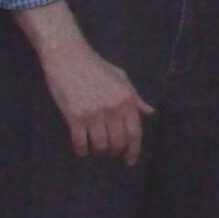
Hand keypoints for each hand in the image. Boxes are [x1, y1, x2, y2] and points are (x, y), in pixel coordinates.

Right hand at [37, 33, 153, 163]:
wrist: (69, 58)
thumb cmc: (96, 67)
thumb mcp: (122, 78)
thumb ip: (136, 98)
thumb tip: (149, 112)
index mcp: (126, 100)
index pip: (135, 132)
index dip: (134, 149)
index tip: (131, 160)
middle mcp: (112, 109)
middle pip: (118, 142)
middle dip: (117, 153)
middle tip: (113, 155)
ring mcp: (93, 114)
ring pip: (100, 145)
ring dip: (100, 152)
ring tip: (98, 151)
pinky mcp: (74, 117)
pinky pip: (80, 142)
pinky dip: (82, 150)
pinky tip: (83, 150)